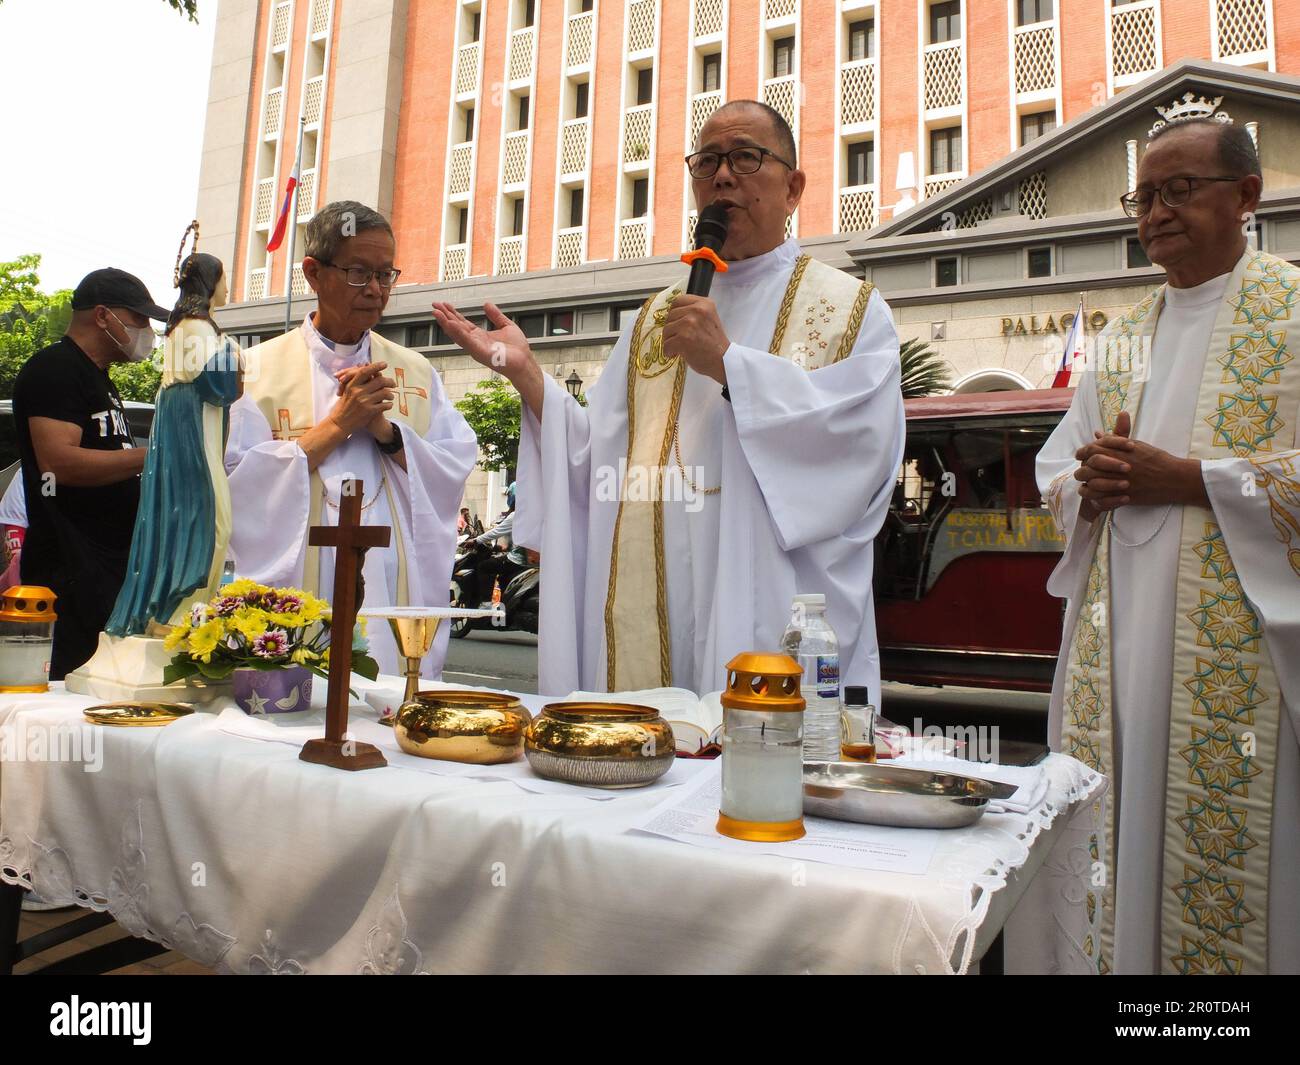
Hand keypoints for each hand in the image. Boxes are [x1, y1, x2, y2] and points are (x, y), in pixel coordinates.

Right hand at [330, 362, 394, 435]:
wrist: (340, 423)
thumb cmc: (343, 405)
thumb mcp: (346, 390)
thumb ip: (355, 379)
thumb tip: (364, 365)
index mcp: (351, 385)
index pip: (365, 371)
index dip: (375, 366)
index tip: (384, 364)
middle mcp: (358, 392)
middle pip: (379, 381)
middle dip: (389, 381)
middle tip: (393, 384)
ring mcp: (364, 402)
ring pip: (385, 393)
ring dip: (391, 394)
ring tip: (391, 396)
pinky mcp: (370, 411)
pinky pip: (385, 405)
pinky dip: (389, 404)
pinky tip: (389, 405)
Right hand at [433, 301, 544, 418]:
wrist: (525, 362)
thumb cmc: (517, 348)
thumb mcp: (506, 325)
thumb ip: (496, 316)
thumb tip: (486, 303)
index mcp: (479, 336)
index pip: (462, 323)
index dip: (453, 313)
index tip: (444, 304)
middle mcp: (474, 342)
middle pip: (456, 328)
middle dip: (445, 316)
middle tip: (434, 306)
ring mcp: (476, 348)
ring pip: (457, 334)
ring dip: (446, 323)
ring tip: (436, 313)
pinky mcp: (480, 353)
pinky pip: (466, 341)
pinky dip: (457, 332)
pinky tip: (450, 323)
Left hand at [662, 295, 729, 385]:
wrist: (723, 360)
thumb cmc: (715, 343)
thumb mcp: (708, 319)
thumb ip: (694, 313)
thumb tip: (672, 315)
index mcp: (704, 303)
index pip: (678, 301)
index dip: (674, 312)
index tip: (676, 322)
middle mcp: (697, 310)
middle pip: (670, 315)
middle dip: (671, 329)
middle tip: (678, 339)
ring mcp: (689, 323)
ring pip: (666, 329)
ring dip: (669, 341)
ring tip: (679, 347)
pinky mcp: (683, 338)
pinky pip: (666, 344)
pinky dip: (669, 351)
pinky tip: (677, 354)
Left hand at [1073, 410, 1208, 516]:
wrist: (1174, 477)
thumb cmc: (1156, 459)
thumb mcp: (1135, 445)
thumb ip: (1115, 440)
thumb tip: (1098, 434)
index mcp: (1117, 452)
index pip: (1089, 450)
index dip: (1082, 453)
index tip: (1082, 456)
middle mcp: (1115, 467)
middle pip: (1086, 468)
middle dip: (1083, 470)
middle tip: (1085, 471)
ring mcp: (1119, 483)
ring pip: (1091, 486)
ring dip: (1087, 485)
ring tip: (1090, 484)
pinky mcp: (1124, 497)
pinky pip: (1101, 501)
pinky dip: (1096, 500)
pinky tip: (1097, 497)